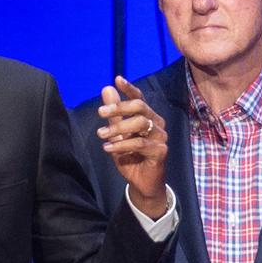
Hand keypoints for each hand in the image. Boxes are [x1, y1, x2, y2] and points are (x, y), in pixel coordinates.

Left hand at [97, 76, 167, 219]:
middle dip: (119, 107)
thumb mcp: (117, 134)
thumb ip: (113, 114)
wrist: (141, 183)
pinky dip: (121, 145)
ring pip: (140, 124)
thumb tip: (107, 89)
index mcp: (148, 116)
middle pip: (140, 107)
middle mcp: (157, 123)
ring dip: (118, 128)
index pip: (139, 98)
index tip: (117, 79)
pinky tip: (108, 148)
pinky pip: (139, 143)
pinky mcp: (161, 151)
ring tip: (101, 135)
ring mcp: (161, 137)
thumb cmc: (130, 156)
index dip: (129, 88)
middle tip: (100, 113)